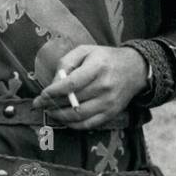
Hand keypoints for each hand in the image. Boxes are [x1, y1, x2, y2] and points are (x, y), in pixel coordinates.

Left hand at [32, 45, 147, 130]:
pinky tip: (64, 119)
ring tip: (50, 111)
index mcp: (97, 67)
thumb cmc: (105, 58)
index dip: (53, 92)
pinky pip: (88, 124)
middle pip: (73, 101)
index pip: (71, 84)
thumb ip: (67, 62)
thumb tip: (54, 82)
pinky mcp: (111, 113)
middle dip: (52, 104)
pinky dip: (73, 124)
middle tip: (40, 104)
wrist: (135, 69)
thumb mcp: (85, 50)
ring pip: (78, 115)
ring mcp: (109, 102)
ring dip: (60, 116)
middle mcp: (104, 86)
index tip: (41, 95)